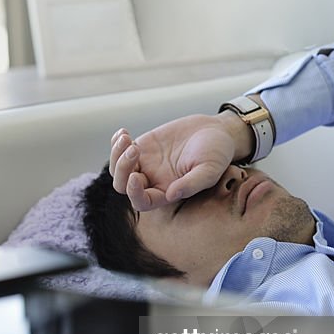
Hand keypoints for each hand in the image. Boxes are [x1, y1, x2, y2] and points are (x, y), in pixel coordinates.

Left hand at [109, 112, 249, 211]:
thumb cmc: (217, 153)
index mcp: (166, 193)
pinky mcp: (143, 147)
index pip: (142, 202)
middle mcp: (152, 181)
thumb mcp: (210, 169)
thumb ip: (192, 184)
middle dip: (123, 169)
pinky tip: (123, 132)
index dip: (134, 193)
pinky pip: (120, 149)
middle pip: (123, 186)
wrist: (216, 131)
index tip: (136, 175)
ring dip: (116, 154)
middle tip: (134, 149)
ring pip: (118, 169)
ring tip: (127, 137)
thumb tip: (172, 194)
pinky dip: (116, 142)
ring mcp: (145, 164)